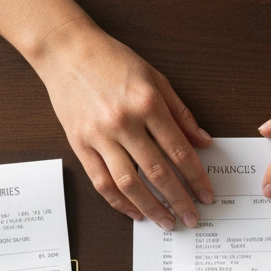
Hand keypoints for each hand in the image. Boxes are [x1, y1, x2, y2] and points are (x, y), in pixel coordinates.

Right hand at [33, 21, 213, 228]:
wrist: (64, 49)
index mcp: (147, 104)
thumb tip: (203, 142)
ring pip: (129, 183)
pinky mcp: (79, 143)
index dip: (196, 178)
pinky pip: (101, 182)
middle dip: (179, 200)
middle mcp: (124, 122)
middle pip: (157, 172)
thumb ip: (181, 113)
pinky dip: (120, 202)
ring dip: (151, 208)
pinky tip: (135, 212)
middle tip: (192, 218)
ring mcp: (99, 135)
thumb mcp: (155, 78)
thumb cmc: (111, 61)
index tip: (206, 196)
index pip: (179, 151)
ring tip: (166, 222)